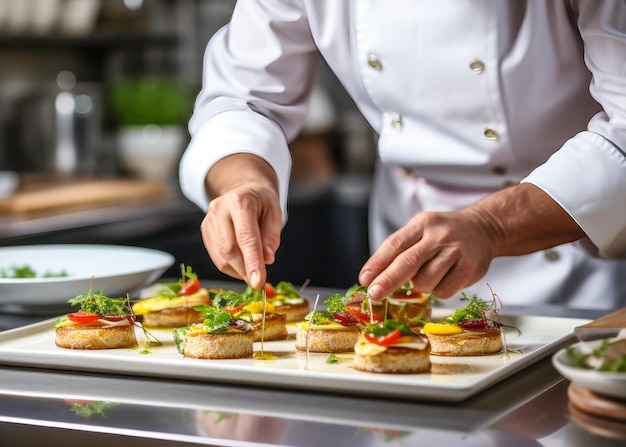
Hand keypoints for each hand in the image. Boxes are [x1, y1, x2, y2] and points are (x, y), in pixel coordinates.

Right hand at [200, 154, 282, 289]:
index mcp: (240, 201)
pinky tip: (242, 263)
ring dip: (238, 270)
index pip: (246, 237)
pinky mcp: (205, 231)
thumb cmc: (262, 202)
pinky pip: (217, 257)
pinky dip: (231, 267)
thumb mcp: (275, 213)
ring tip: (253, 269)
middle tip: (258, 281)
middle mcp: (219, 209)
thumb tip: (266, 260)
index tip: (258, 282)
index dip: (252, 262)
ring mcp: (209, 220)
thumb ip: (272, 237)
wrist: (244, 190)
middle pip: (228, 249)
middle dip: (244, 270)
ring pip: (221, 257)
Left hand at [359, 210, 494, 300]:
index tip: (365, 279)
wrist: (484, 228)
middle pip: (407, 263)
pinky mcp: (470, 268)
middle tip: (374, 294)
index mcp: (422, 223)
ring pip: (424, 281)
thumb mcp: (421, 230)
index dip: (377, 264)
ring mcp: (456, 251)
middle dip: (387, 281)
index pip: (394, 244)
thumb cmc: (444, 233)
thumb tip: (373, 277)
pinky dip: (438, 291)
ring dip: (419, 286)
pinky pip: (443, 291)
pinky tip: (444, 279)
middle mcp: (439, 235)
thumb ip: (400, 249)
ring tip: (428, 274)